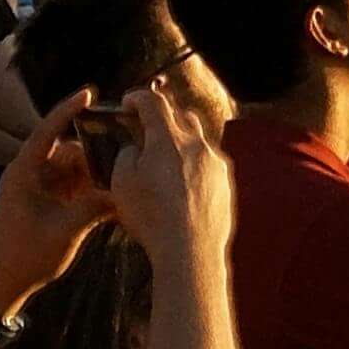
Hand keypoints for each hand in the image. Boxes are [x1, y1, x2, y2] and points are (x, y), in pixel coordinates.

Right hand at [103, 81, 228, 277]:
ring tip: (165, 161)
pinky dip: (194, 166)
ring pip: (198, 140)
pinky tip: (182, 186)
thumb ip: (127, 155)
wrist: (190, 251)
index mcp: (168, 138)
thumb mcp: (122, 183)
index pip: (152, 101)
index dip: (137, 98)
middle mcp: (197, 144)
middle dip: (163, 117)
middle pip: (181, 115)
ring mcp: (215, 163)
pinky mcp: (225, 183)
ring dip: (181, 142)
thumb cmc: (152, 217)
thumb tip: (136, 148)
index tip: (128, 103)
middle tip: (147, 130)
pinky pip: (209, 164)